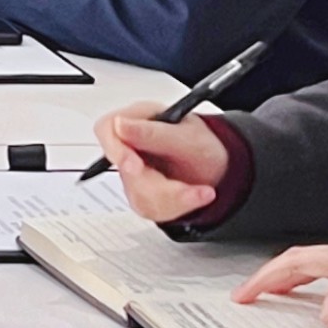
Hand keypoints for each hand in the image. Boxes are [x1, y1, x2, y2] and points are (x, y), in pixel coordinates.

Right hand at [92, 101, 231, 222]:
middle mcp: (131, 144)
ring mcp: (134, 171)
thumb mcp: (187, 136)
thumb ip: (152, 132)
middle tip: (185, 189)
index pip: (106, 130)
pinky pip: (147, 208)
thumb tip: (119, 124)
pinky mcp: (141, 192)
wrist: (221, 168)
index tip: (136, 167)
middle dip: (157, 185)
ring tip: (201, 192)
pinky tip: (193, 197)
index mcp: (138, 119)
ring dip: (172, 199)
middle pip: (123, 170)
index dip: (116, 150)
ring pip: (137, 194)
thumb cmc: (204, 145)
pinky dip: (175, 208)